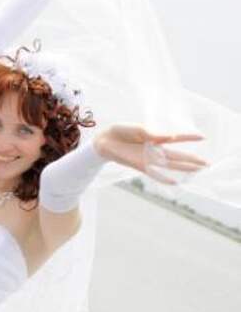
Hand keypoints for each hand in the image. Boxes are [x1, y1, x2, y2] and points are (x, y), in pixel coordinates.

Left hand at [94, 124, 208, 184]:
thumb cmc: (121, 131)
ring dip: (184, 168)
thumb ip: (153, 133)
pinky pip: (154, 173)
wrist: (104, 139)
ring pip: (170, 164)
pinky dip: (163, 178)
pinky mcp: (138, 165)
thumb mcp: (138, 129)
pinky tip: (175, 182)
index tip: (203, 137)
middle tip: (207, 164)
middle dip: (192, 159)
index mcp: (155, 138)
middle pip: (177, 155)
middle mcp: (153, 150)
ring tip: (198, 170)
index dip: (189, 137)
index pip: (176, 138)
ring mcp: (147, 158)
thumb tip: (169, 136)